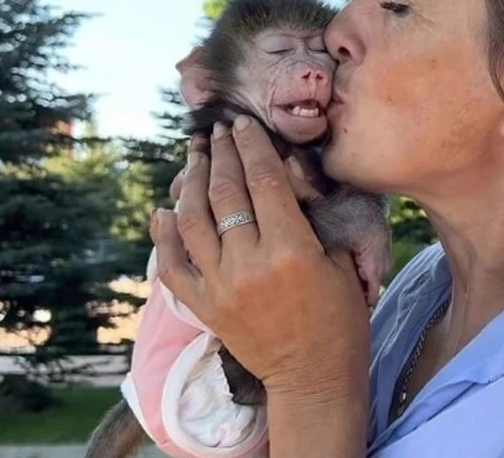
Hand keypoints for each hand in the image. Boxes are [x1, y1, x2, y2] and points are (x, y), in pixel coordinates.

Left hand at [150, 117, 370, 402]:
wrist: (314, 378)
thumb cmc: (341, 320)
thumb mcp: (342, 264)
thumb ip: (313, 221)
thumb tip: (284, 180)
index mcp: (291, 250)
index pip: (264, 181)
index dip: (252, 146)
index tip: (243, 125)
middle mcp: (248, 263)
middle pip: (225, 192)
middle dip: (221, 154)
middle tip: (218, 131)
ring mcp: (219, 285)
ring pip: (192, 220)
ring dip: (191, 181)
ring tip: (194, 156)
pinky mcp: (203, 306)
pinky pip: (170, 265)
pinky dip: (162, 236)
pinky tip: (163, 211)